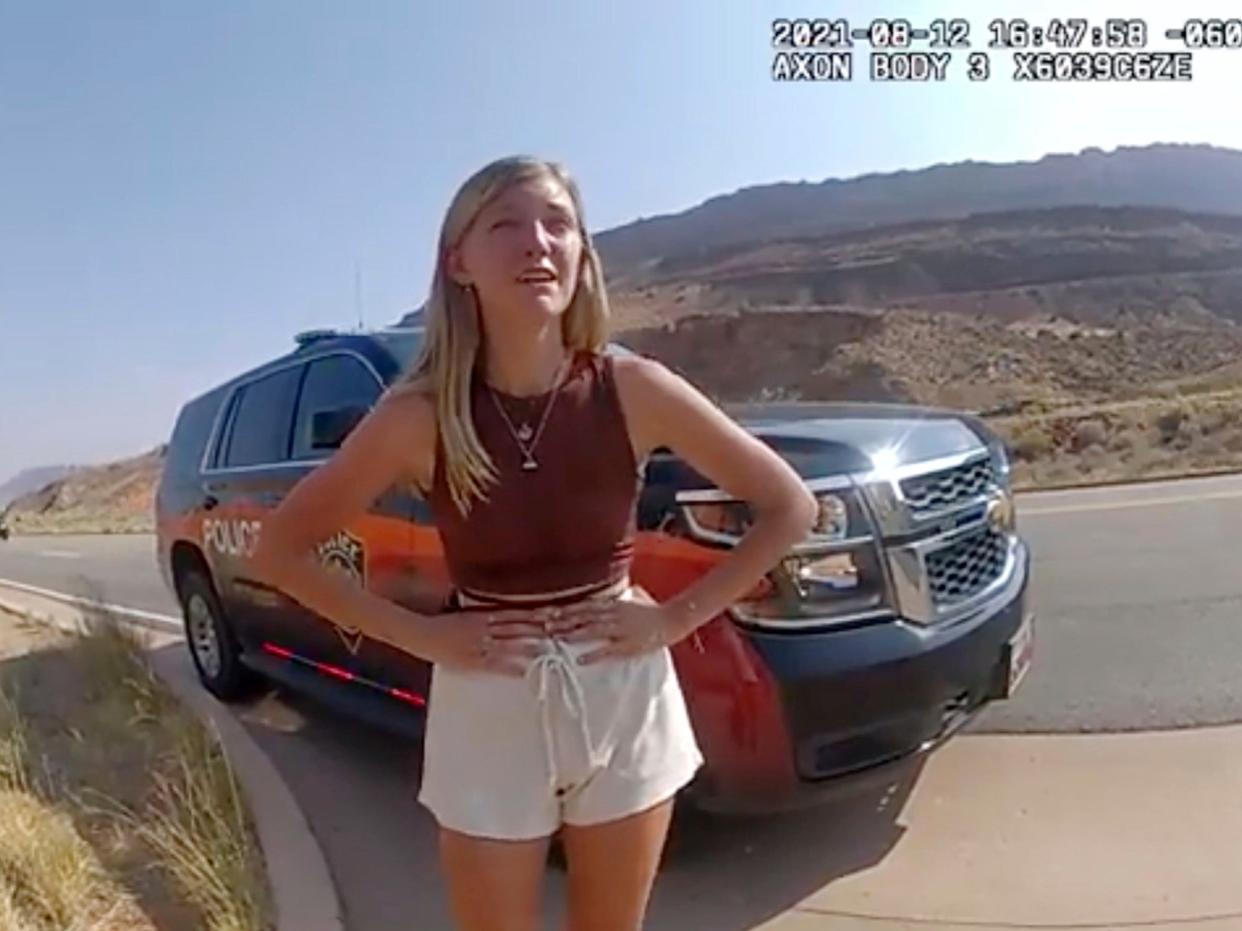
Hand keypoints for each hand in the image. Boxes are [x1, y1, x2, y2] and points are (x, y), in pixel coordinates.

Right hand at [413, 608, 547, 676]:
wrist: (423, 635)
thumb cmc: (444, 623)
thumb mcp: (467, 612)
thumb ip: (484, 612)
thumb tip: (503, 612)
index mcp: (484, 614)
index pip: (515, 613)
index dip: (534, 614)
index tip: (553, 614)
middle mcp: (485, 628)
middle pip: (517, 627)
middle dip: (538, 629)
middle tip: (559, 630)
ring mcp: (480, 645)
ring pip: (510, 644)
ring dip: (530, 646)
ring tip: (549, 649)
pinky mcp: (474, 662)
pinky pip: (496, 665)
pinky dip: (511, 667)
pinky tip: (525, 670)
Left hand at [545, 593, 683, 664]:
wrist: (672, 619)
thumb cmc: (650, 611)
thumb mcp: (628, 601)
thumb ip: (612, 602)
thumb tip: (597, 601)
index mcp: (613, 605)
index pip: (584, 606)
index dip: (566, 610)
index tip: (548, 614)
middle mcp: (614, 614)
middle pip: (584, 616)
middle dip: (564, 621)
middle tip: (545, 626)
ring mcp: (621, 629)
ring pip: (593, 630)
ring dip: (574, 633)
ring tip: (558, 638)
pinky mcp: (629, 645)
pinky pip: (608, 650)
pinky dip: (593, 654)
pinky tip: (580, 659)